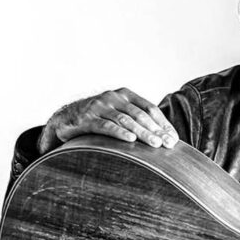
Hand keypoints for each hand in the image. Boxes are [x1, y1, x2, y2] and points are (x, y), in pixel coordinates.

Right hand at [38, 88, 177, 153]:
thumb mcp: (118, 114)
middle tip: (169, 144)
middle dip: (156, 131)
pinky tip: (131, 140)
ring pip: (126, 120)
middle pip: (140, 115)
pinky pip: (106, 126)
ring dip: (143, 133)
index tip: (174, 139)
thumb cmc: (98, 118)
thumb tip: (164, 138)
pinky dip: (119, 133)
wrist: (65, 118)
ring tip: (156, 145)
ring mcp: (99, 106)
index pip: (150, 108)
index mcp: (125, 95)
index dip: (163, 124)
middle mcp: (113, 97)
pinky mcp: (87, 118)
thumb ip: (137, 120)